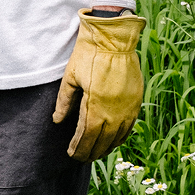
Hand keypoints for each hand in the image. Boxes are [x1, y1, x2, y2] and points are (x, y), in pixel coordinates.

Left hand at [53, 9, 145, 161]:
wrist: (113, 37)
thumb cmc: (89, 54)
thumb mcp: (70, 77)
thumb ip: (64, 101)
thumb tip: (57, 120)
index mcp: (95, 105)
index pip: (87, 136)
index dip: (79, 148)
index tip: (71, 154)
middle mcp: (114, 111)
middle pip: (102, 141)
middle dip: (91, 152)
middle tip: (82, 158)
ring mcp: (128, 107)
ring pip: (117, 137)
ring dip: (106, 147)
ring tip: (96, 153)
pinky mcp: (136, 100)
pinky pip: (130, 126)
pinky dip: (120, 136)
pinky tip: (113, 140)